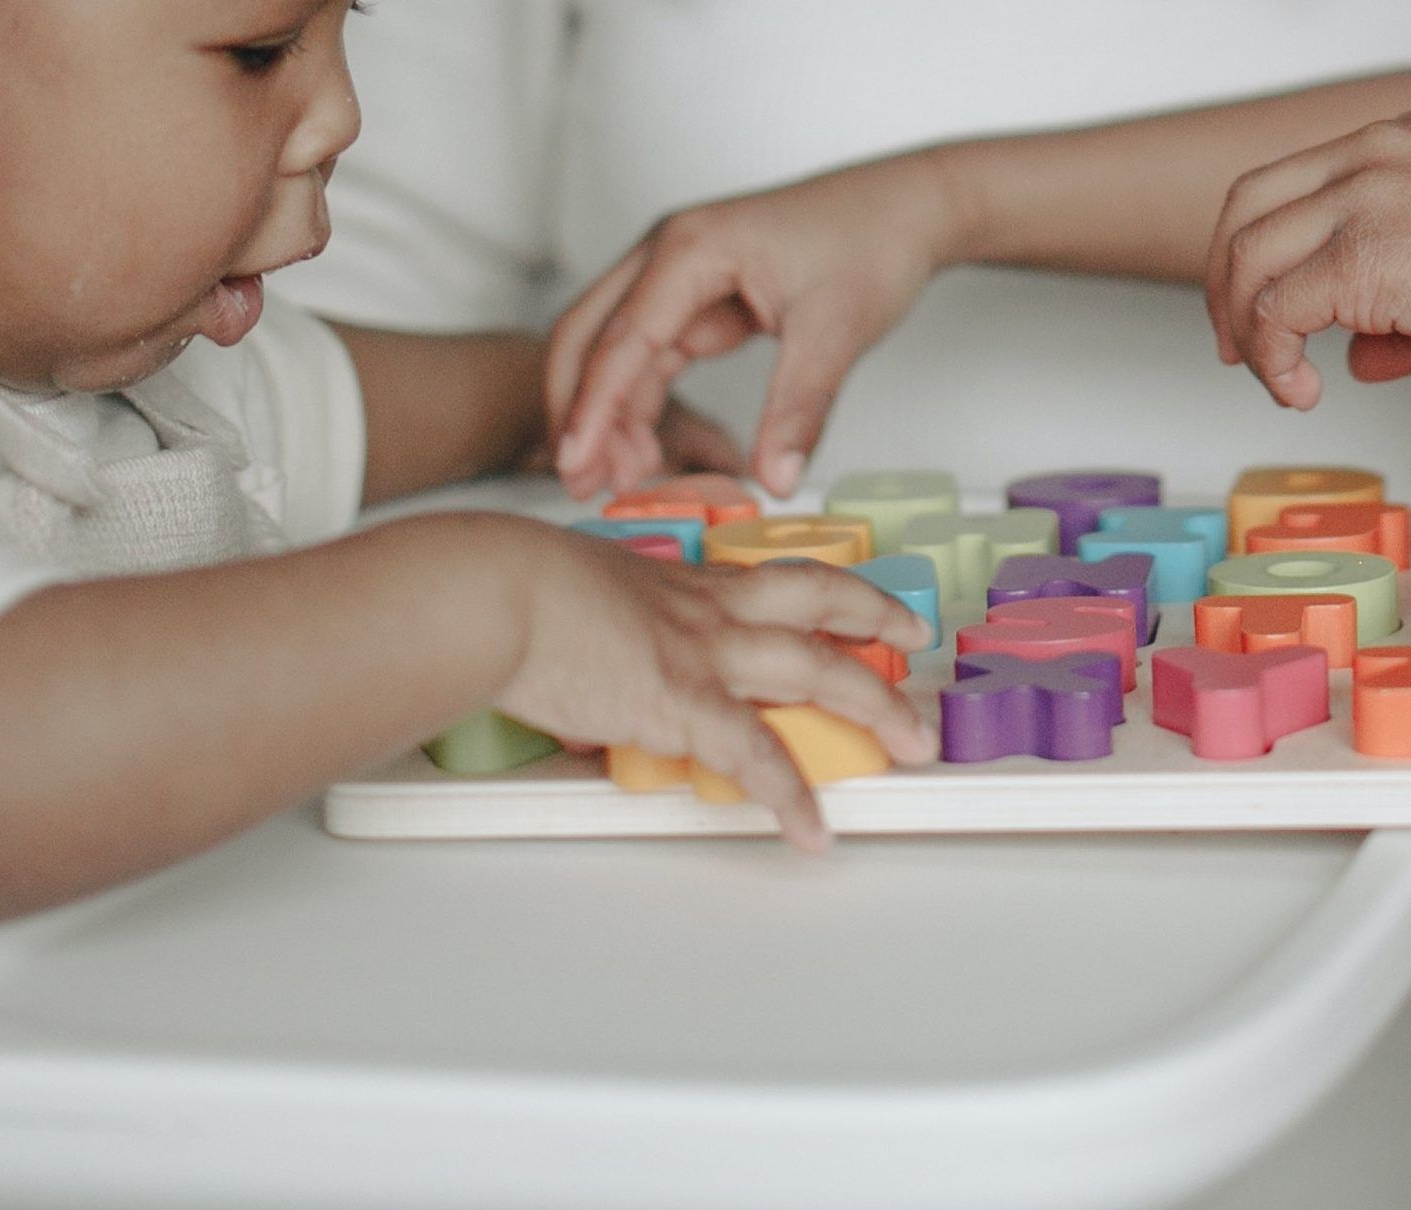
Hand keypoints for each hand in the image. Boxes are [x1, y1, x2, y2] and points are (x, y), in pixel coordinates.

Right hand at [487, 524, 933, 847]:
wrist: (493, 592)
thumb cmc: (509, 585)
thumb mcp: (576, 586)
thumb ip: (605, 627)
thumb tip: (593, 660)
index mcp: (683, 584)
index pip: (779, 581)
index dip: (833, 590)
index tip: (866, 603)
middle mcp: (708, 611)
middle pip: (821, 611)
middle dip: (881, 629)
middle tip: (917, 653)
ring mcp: (704, 654)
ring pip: (818, 670)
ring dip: (875, 705)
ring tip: (911, 742)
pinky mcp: (683, 703)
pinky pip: (756, 757)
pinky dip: (791, 796)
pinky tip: (814, 829)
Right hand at [545, 159, 963, 497]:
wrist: (909, 206)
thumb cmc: (873, 241)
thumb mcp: (837, 331)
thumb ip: (800, 409)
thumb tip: (775, 480)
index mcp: (691, 248)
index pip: (621, 339)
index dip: (593, 409)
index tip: (574, 466)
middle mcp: (670, 253)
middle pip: (589, 335)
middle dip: (577, 409)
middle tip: (578, 482)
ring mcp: (680, 273)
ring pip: (616, 349)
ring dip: (609, 412)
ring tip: (617, 482)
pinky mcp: (699, 295)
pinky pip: (650, 354)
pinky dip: (641, 401)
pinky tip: (647, 450)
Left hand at [1204, 111, 1410, 410]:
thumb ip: (1401, 302)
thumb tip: (1358, 357)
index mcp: (1398, 138)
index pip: (1291, 181)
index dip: (1258, 246)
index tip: (1256, 304)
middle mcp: (1369, 153)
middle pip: (1246, 206)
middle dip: (1227, 282)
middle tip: (1236, 346)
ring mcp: (1360, 198)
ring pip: (1252, 258)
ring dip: (1247, 328)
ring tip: (1278, 381)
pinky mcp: (1359, 255)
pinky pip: (1278, 310)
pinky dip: (1275, 359)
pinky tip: (1303, 391)